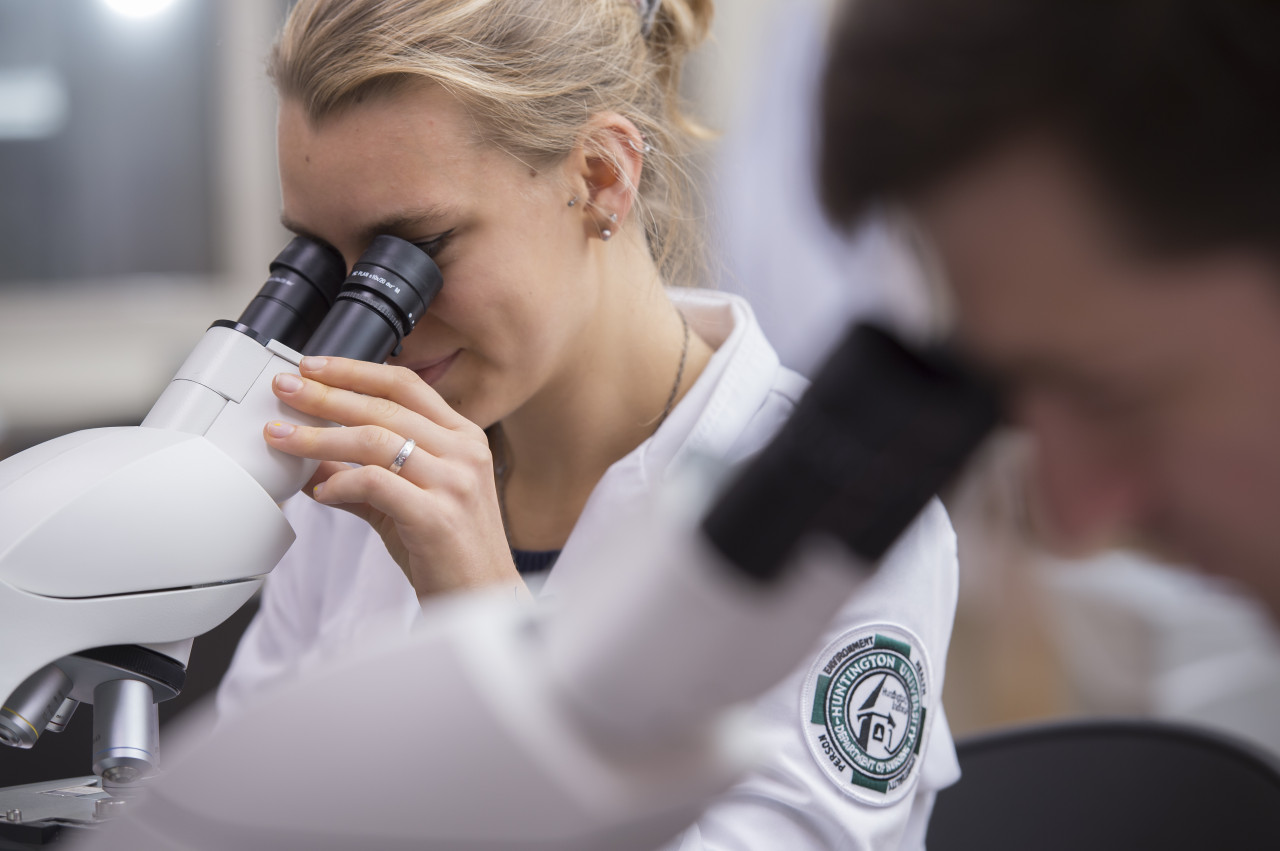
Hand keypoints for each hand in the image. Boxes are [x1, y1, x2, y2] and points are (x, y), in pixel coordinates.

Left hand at [263, 356, 523, 598]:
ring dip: (320, 436)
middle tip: (286, 389)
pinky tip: (320, 492)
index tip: (314, 367)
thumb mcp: (409, 499)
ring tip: (284, 437)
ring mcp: (454, 482)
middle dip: (326, 394)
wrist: (480, 596)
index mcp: (462, 436)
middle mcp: (463, 451)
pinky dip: (340, 484)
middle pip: (384, 406)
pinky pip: (376, 484)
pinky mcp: (436, 516)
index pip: (405, 385)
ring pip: (374, 440)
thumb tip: (314, 459)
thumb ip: (366, 476)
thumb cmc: (449, 548)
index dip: (355, 370)